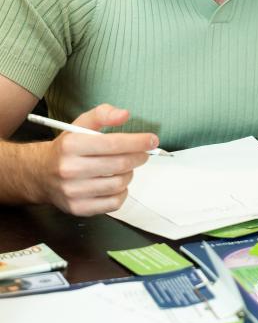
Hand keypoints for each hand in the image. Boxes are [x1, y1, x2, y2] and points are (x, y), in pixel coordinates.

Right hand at [33, 104, 157, 215]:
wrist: (41, 174)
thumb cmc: (67, 148)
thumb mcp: (80, 124)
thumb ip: (103, 114)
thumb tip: (124, 115)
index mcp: (72, 145)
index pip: (113, 144)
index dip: (138, 142)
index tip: (152, 140)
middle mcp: (70, 169)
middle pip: (119, 164)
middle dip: (139, 157)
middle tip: (144, 153)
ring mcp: (74, 192)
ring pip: (119, 184)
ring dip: (129, 174)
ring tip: (125, 167)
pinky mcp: (79, 208)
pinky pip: (113, 203)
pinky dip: (122, 192)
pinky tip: (117, 183)